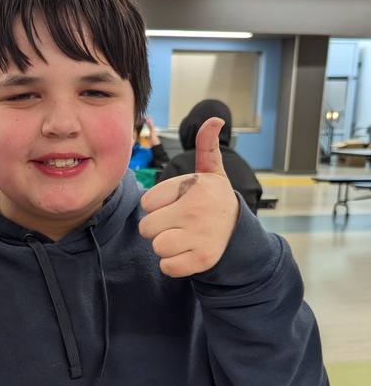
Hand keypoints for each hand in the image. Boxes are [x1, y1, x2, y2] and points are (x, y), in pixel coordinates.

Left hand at [139, 117, 238, 276]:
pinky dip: (173, 265)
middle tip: (178, 224)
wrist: (239, 234)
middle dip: (158, 229)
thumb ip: (206, 146)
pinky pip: (167, 267)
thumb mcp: (212, 172)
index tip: (177, 205)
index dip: (158, 206)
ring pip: (157, 247)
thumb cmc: (215, 201)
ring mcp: (199, 236)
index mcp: (192, 186)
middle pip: (146, 228)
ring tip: (184, 238)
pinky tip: (187, 254)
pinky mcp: (201, 259)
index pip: (146, 203)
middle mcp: (195, 210)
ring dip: (166, 247)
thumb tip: (215, 119)